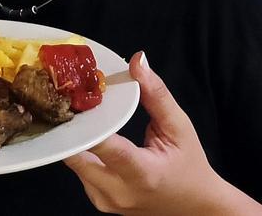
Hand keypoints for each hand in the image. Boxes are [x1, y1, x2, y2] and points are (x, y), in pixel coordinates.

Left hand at [63, 52, 261, 215]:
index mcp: (143, 174)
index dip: (86, 124)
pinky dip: (82, 153)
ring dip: (74, 139)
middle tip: (66, 99)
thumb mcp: (179, 127)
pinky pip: (80, 172)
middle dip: (71, 128)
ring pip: (74, 164)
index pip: (104, 148)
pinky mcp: (99, 202)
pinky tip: (87, 136)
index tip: (72, 98)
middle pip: (77, 157)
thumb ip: (156, 94)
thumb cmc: (189, 165)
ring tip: (75, 114)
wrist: (195, 207)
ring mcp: (105, 201)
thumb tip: (137, 60)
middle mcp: (118, 192)